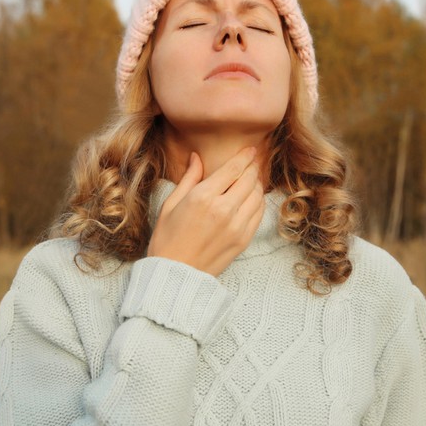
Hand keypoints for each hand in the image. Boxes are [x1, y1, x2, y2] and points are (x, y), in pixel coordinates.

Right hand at [147, 147, 265, 276]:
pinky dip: (258, 202)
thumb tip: (197, 157)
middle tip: (251, 163)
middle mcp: (224, 210)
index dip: (245, 157)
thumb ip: (189, 178)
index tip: (250, 150)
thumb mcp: (171, 204)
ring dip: (256, 185)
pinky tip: (251, 199)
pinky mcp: (243, 240)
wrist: (175, 274)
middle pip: (249, 180)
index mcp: (203, 197)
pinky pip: (259, 214)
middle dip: (252, 168)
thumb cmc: (167, 239)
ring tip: (251, 180)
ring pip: (257, 196)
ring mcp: (237, 226)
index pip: (233, 169)